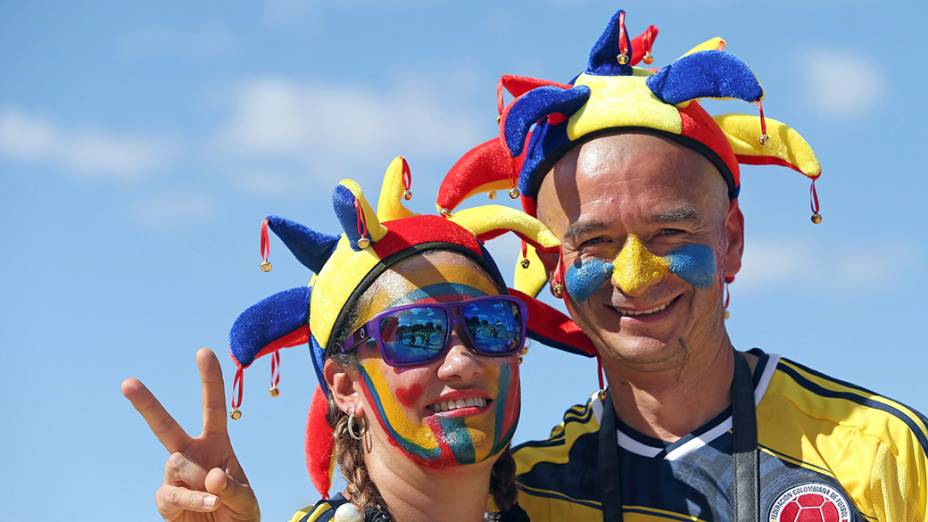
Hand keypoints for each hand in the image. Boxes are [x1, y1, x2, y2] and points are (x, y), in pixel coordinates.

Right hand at [122, 348, 260, 520]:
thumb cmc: (238, 515)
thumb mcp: (247, 501)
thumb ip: (233, 487)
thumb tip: (211, 476)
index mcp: (216, 444)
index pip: (212, 407)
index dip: (210, 380)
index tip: (203, 351)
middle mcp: (191, 455)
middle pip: (165, 426)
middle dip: (146, 404)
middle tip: (126, 382)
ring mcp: (175, 476)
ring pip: (177, 465)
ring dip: (201, 484)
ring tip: (217, 500)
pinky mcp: (165, 499)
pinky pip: (173, 494)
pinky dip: (194, 500)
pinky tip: (209, 504)